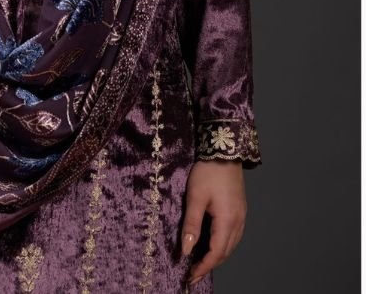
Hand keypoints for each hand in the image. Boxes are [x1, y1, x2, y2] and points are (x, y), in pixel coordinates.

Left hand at [181, 160, 246, 285]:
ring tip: (201, 261)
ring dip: (217, 255)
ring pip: (231, 244)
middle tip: (193, 273)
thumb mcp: (195, 197)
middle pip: (225, 252)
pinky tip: (212, 242)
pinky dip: (223, 244)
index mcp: (227, 221)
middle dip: (209, 264)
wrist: (224, 151)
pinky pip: (233, 234)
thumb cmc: (208, 172)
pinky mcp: (240, 209)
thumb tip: (187, 250)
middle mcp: (238, 221)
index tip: (190, 277)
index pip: (216, 253)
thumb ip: (191, 225)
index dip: (203, 267)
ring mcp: (241, 215)